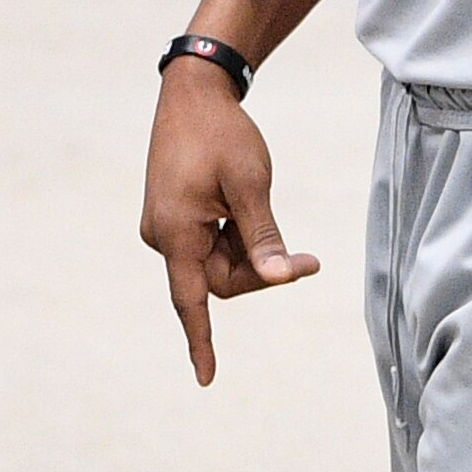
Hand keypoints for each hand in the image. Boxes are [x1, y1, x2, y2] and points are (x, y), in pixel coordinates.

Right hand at [141, 56, 314, 384]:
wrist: (194, 92)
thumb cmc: (223, 135)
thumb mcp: (251, 185)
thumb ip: (263, 237)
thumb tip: (278, 279)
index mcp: (175, 233)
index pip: (193, 301)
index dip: (201, 342)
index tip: (207, 378)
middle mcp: (163, 235)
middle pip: (219, 279)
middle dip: (261, 271)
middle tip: (308, 259)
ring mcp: (166, 225)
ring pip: (217, 261)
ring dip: (250, 249)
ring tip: (267, 208)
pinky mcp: (175, 215)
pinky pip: (210, 242)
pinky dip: (236, 235)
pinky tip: (248, 204)